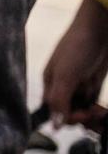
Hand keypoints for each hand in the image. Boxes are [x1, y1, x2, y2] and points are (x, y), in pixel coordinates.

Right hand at [44, 0, 107, 127]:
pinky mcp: (93, 81)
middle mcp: (63, 85)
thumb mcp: (65, 75)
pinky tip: (103, 111)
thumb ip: (59, 100)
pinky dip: (98, 110)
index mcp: (51, 83)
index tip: (84, 115)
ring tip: (102, 114)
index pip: (55, 110)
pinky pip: (93, 101)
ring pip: (82, 108)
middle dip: (82, 118)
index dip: (68, 117)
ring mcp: (79, 83)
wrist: (99, 28)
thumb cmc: (77, 47)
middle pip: (69, 111)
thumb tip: (54, 125)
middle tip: (96, 114)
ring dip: (92, 116)